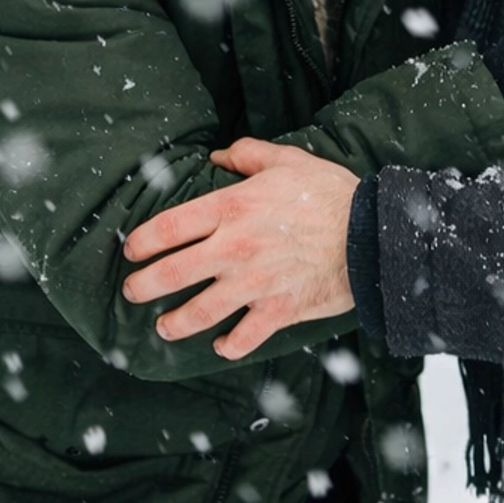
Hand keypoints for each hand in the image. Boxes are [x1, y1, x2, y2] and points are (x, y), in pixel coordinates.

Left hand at [122, 139, 357, 357]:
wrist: (371, 234)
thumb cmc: (331, 194)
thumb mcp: (288, 161)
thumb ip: (248, 156)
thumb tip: (220, 156)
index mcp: (231, 208)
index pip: (168, 227)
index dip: (141, 242)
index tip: (132, 251)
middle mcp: (234, 248)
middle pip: (171, 274)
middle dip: (143, 287)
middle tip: (132, 292)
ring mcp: (254, 284)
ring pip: (198, 313)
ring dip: (174, 324)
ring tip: (164, 327)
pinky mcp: (277, 311)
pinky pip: (242, 338)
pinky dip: (228, 346)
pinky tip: (220, 345)